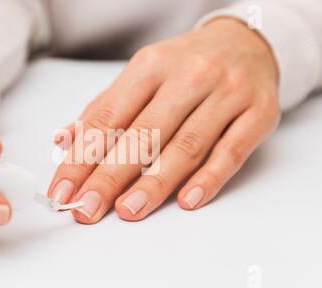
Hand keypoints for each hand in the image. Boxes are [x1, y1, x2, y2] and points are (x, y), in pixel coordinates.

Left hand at [49, 18, 280, 223]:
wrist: (245, 42)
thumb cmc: (186, 65)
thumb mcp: (142, 74)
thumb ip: (106, 108)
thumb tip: (66, 141)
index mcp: (150, 65)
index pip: (108, 117)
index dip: (81, 158)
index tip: (64, 190)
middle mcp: (188, 76)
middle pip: (143, 135)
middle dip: (110, 177)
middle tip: (87, 208)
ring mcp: (227, 94)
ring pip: (186, 146)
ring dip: (155, 184)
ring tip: (128, 210)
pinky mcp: (258, 113)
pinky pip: (231, 151)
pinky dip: (209, 178)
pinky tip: (187, 200)